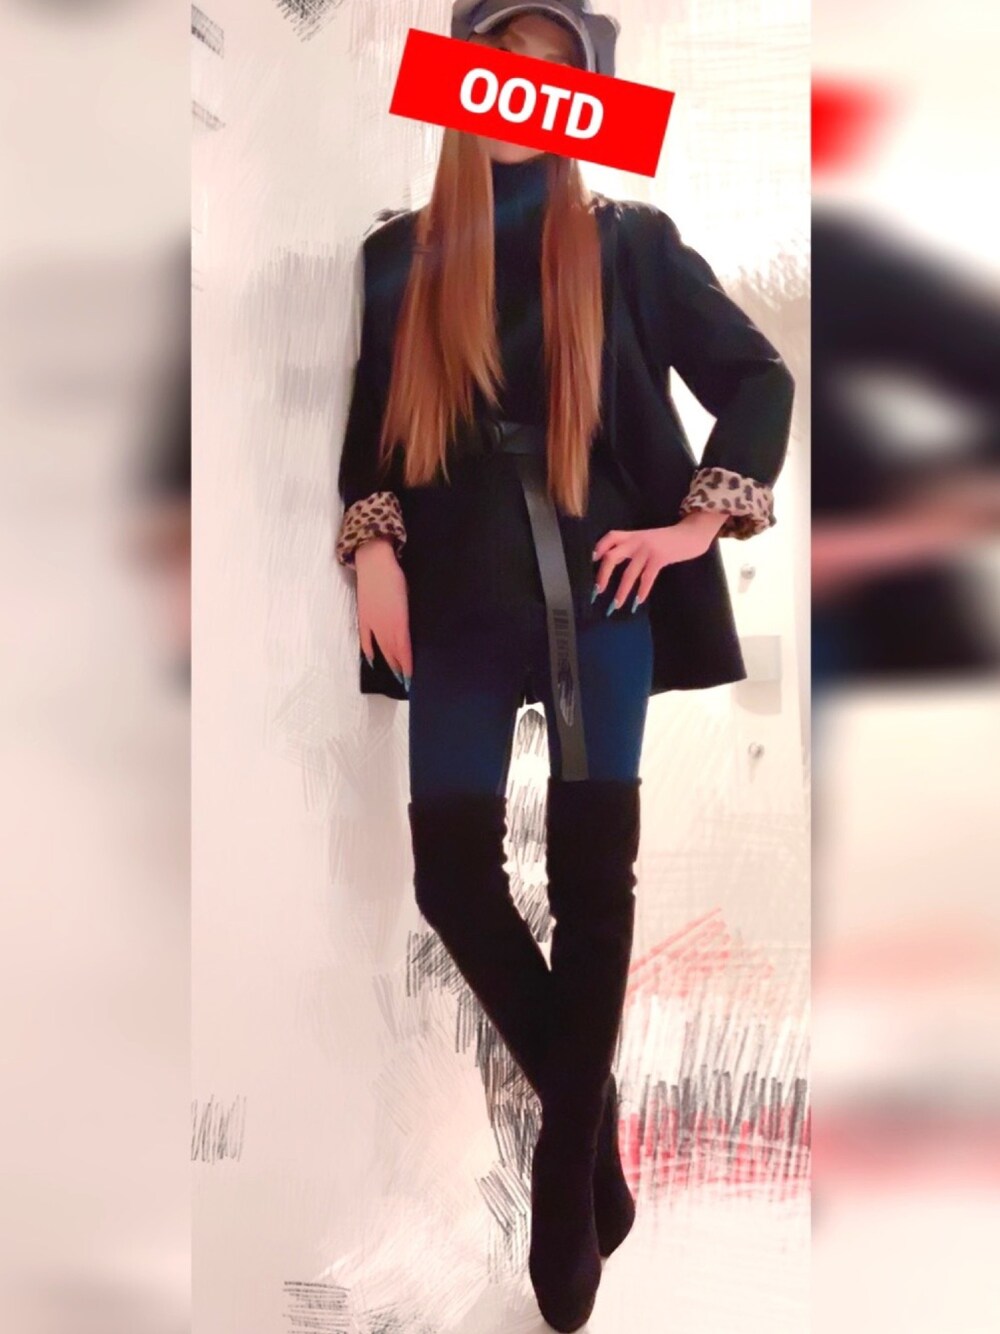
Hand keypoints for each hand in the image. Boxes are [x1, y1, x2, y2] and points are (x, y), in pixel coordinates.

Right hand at [354, 538, 411, 686]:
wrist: (374, 563)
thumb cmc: (396, 577)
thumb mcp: (409, 598)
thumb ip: (410, 618)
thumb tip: (413, 632)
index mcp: (399, 621)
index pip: (404, 650)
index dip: (408, 665)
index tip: (412, 678)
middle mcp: (385, 626)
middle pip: (393, 652)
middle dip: (400, 668)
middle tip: (406, 681)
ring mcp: (372, 623)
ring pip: (381, 649)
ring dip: (389, 663)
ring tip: (395, 675)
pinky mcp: (364, 618)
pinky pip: (366, 640)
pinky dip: (369, 651)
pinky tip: (373, 661)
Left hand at [592, 511, 726, 607]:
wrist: (691, 534)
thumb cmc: (668, 540)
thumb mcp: (647, 539)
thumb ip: (633, 547)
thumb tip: (615, 563)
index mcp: (632, 535)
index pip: (610, 537)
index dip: (599, 548)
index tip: (591, 561)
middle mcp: (637, 541)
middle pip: (612, 556)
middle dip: (603, 575)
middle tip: (597, 591)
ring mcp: (648, 549)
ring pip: (629, 572)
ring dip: (622, 591)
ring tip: (616, 605)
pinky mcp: (660, 557)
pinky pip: (647, 577)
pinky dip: (642, 591)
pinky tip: (638, 602)